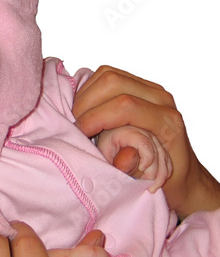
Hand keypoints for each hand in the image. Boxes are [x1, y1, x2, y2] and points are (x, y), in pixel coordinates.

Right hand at [73, 65, 219, 218]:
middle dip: (86, 103)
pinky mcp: (138, 85)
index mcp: (167, 121)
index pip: (125, 106)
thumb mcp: (151, 181)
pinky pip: (106, 75)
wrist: (181, 171)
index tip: (79, 133)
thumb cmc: (166, 179)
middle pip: (113, 82)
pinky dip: (89, 90)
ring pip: (107, 75)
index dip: (95, 117)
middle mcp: (161, 99)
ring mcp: (149, 88)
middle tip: (75, 124)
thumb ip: (134, 168)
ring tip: (79, 117)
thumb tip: (122, 157)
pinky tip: (85, 109)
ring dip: (85, 95)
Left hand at [97, 125, 172, 192]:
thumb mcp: (105, 152)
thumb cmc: (106, 145)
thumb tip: (132, 173)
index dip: (147, 158)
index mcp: (129, 131)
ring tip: (152, 188)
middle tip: (148, 187)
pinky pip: (166, 159)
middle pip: (158, 152)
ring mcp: (152, 138)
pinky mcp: (157, 146)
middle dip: (155, 172)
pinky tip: (158, 182)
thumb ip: (117, 162)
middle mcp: (144, 132)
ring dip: (161, 174)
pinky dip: (164, 171)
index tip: (141, 170)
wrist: (110, 136)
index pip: (145, 143)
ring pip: (164, 157)